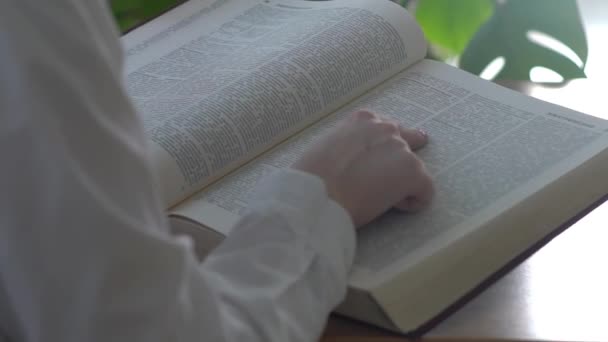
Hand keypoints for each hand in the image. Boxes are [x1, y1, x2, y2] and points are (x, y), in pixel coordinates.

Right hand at [292, 110, 433, 227]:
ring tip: (375, 199)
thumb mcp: (327, 147)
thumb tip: (358, 162)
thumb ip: (348, 145)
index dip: (382, 151)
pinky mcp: (413, 172)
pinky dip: (413, 203)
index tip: (374, 165)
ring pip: (414, 170)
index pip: (387, 130)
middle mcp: (386, 128)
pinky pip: (426, 191)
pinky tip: (391, 208)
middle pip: (408, 143)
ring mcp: (401, 149)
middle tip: (385, 182)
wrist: (314, 195)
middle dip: (398, 163)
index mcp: (363, 119)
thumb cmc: (312, 178)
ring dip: (401, 185)